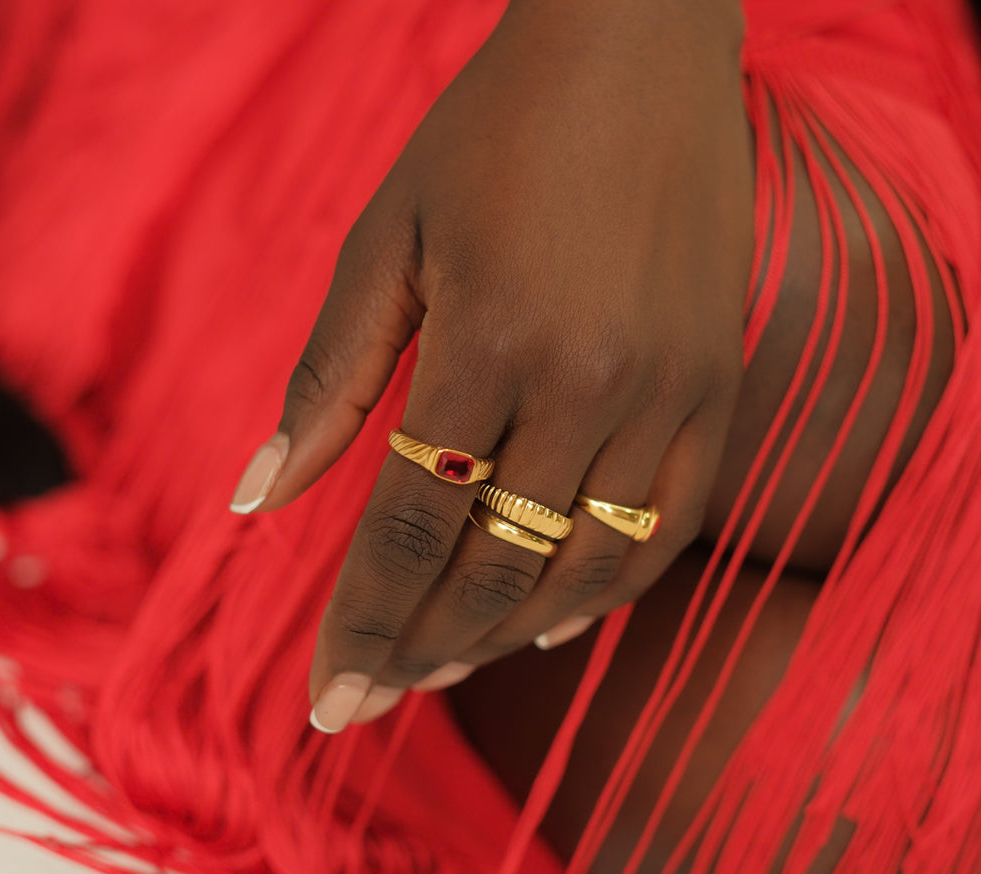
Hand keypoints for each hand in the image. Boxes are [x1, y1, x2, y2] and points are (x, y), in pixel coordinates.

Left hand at [230, 0, 751, 730]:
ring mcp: (672, 388)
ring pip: (589, 566)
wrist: (639, 47)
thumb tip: (257, 502)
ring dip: (511, 633)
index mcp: (493, 339)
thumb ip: (329, 378)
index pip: (413, 524)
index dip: (364, 624)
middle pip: (498, 565)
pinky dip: (612, 588)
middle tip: (373, 697)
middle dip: (424, 646)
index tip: (327, 700)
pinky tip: (558, 622)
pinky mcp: (723, 385)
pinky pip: (674, 526)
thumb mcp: (387, 237)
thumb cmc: (494, 130)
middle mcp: (593, 381)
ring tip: (447, 664)